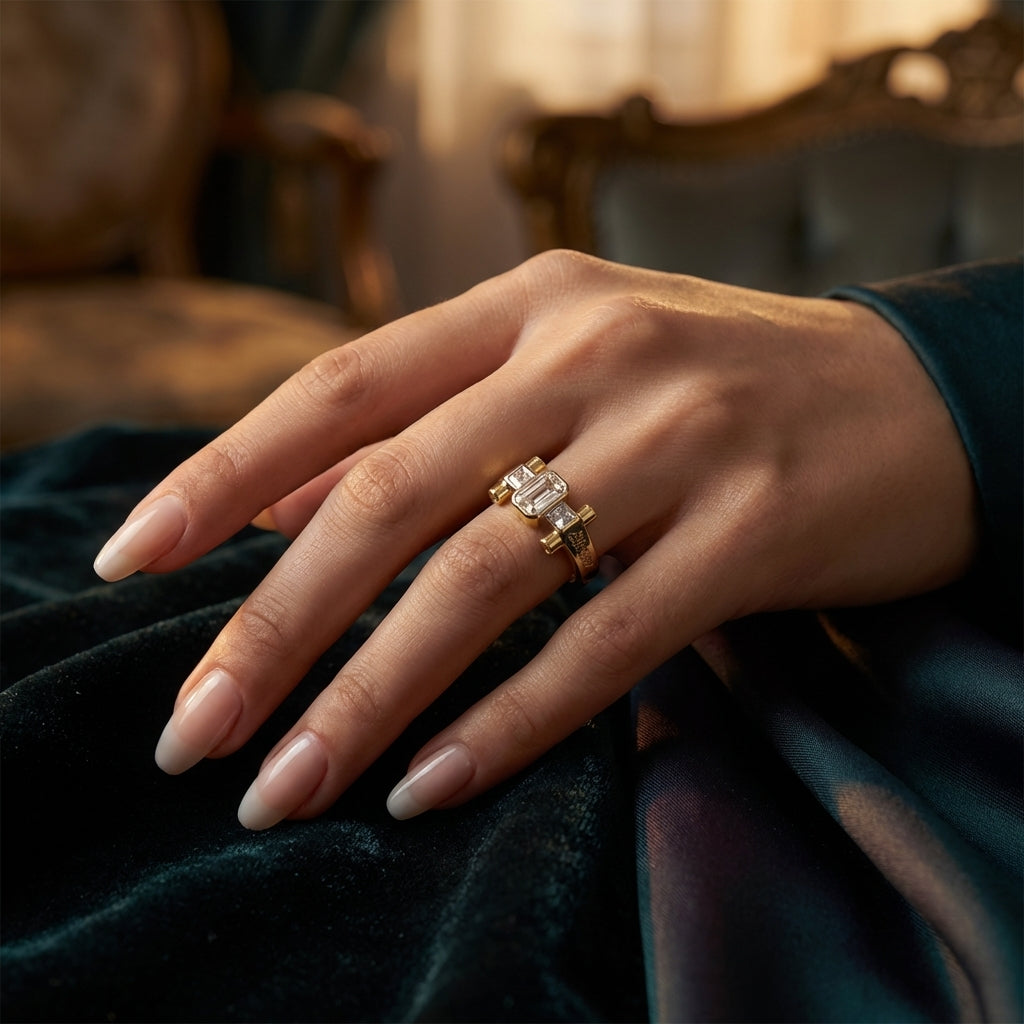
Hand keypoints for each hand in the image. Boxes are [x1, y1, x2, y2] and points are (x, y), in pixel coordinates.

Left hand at [92, 252, 977, 826]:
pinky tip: (430, 785)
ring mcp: (677, 437)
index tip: (133, 560)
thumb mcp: (570, 368)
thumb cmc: (719, 384)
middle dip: (272, 627)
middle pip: (386, 496)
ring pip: (481, 579)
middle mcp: (593, 353)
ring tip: (287, 790)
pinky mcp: (752, 528)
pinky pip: (602, 643)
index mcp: (532, 304)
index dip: (223, 474)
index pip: (342, 385)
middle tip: (193, 735)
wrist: (912, 398)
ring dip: (369, 697)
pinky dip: (506, 722)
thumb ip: (425, 426)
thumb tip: (271, 504)